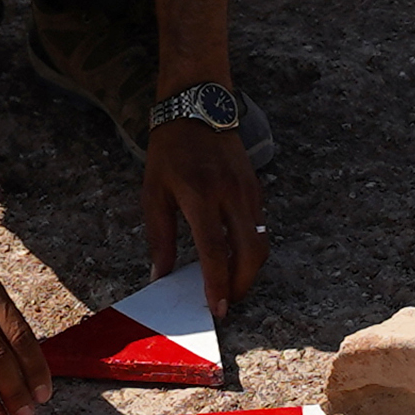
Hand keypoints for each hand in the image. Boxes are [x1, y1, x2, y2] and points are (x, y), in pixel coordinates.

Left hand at [144, 116, 268, 317]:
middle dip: (242, 285)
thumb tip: (160, 275)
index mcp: (200, 196)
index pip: (215, 252)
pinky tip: (234, 256)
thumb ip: (159, 237)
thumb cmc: (170, 149)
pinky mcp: (256, 188)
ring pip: (260, 242)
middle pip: (250, 253)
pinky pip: (259, 226)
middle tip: (227, 302)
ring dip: (248, 269)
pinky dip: (250, 248)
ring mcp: (248, 191)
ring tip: (230, 284)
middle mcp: (230, 195)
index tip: (217, 308)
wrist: (199, 105)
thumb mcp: (154, 192)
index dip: (218, 285)